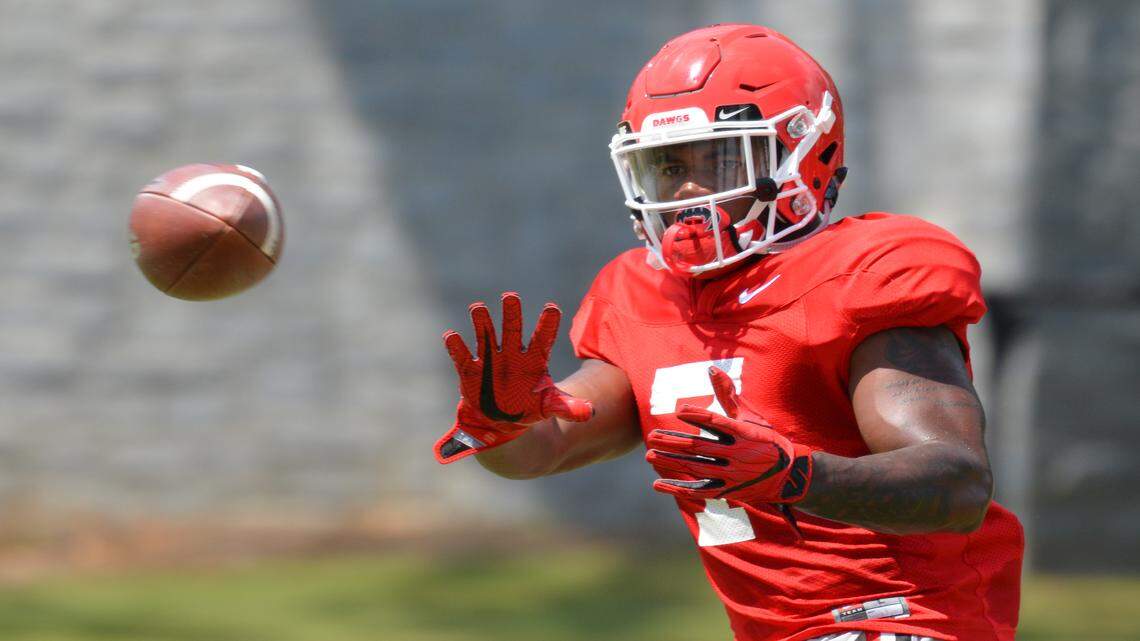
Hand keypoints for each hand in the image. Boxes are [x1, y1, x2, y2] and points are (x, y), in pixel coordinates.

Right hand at [435, 292, 592, 463]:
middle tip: (510, 296)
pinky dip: (456, 347)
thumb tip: (590, 413)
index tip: (552, 308)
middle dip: (511, 314)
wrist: (502, 423)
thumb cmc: (528, 408)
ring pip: (486, 336)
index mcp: (534, 359)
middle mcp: (512, 354)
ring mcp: (490, 360)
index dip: (547, 324)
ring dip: (482, 322)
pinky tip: (451, 335)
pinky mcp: (471, 372)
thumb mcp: (548, 407)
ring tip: (477, 307)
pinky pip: (462, 357)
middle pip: (512, 329)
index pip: (543, 338)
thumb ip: (567, 407)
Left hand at [646, 367, 811, 505]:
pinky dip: (678, 488)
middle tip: (652, 437)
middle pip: (700, 447)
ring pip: (697, 468)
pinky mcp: (728, 491)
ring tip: (650, 456)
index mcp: (743, 433)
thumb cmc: (765, 440)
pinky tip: (657, 484)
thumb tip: (711, 369)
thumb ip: (728, 395)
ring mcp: (732, 474)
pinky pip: (700, 491)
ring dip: (672, 462)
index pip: (717, 422)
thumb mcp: (749, 417)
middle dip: (674, 442)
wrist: (789, 475)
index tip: (680, 411)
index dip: (699, 417)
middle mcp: (737, 454)